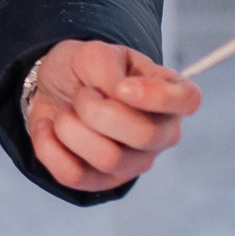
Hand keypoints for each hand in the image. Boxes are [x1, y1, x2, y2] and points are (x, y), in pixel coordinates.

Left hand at [23, 40, 199, 192]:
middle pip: (144, 135)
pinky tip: (47, 127)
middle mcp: (160, 133)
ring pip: (108, 158)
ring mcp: (134, 163)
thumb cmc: (84, 70)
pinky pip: (74, 175)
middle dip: (97, 110)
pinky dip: (48, 146)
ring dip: (70, 126)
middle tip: (82, 94)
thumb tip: (119, 93)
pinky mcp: (101, 181)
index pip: (187, 100)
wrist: (51, 88)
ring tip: (65, 111)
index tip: (122, 87)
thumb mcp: (93, 53)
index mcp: (167, 95)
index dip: (158, 97)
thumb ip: (109, 68)